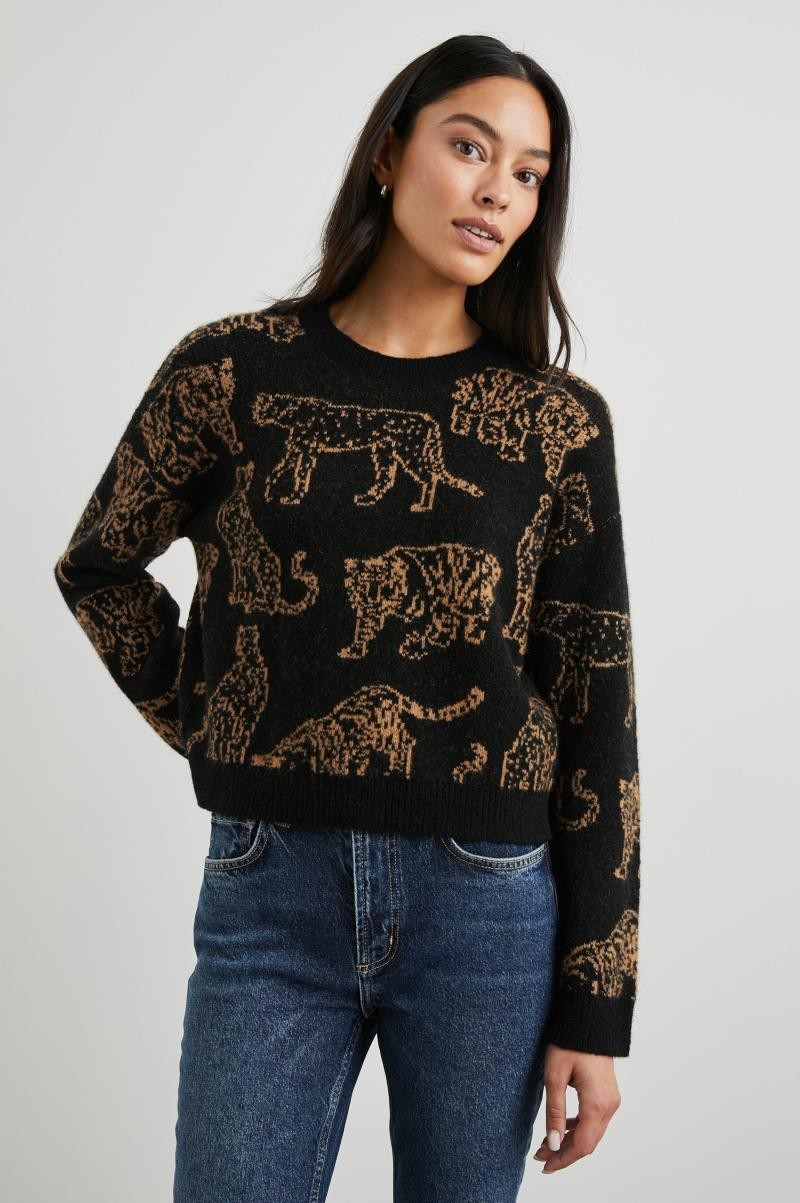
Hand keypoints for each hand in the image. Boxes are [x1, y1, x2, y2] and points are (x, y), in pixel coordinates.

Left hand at [532, 1043, 621, 1173]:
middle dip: (564, 1153)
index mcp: (597, 1103)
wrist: (589, 1018)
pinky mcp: (608, 1094)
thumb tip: (552, 1144)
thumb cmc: (569, 1042)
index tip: (544, 1165)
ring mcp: (611, 1100)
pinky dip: (578, 1128)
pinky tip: (561, 1127)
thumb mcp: (555, 1076)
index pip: (581, 1145)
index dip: (563, 1159)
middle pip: (588, 1143)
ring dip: (570, 1141)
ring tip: (546, 1143)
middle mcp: (609, 1105)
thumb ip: (554, 1112)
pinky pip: (595, 1120)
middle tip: (540, 1156)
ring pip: (592, 1133)